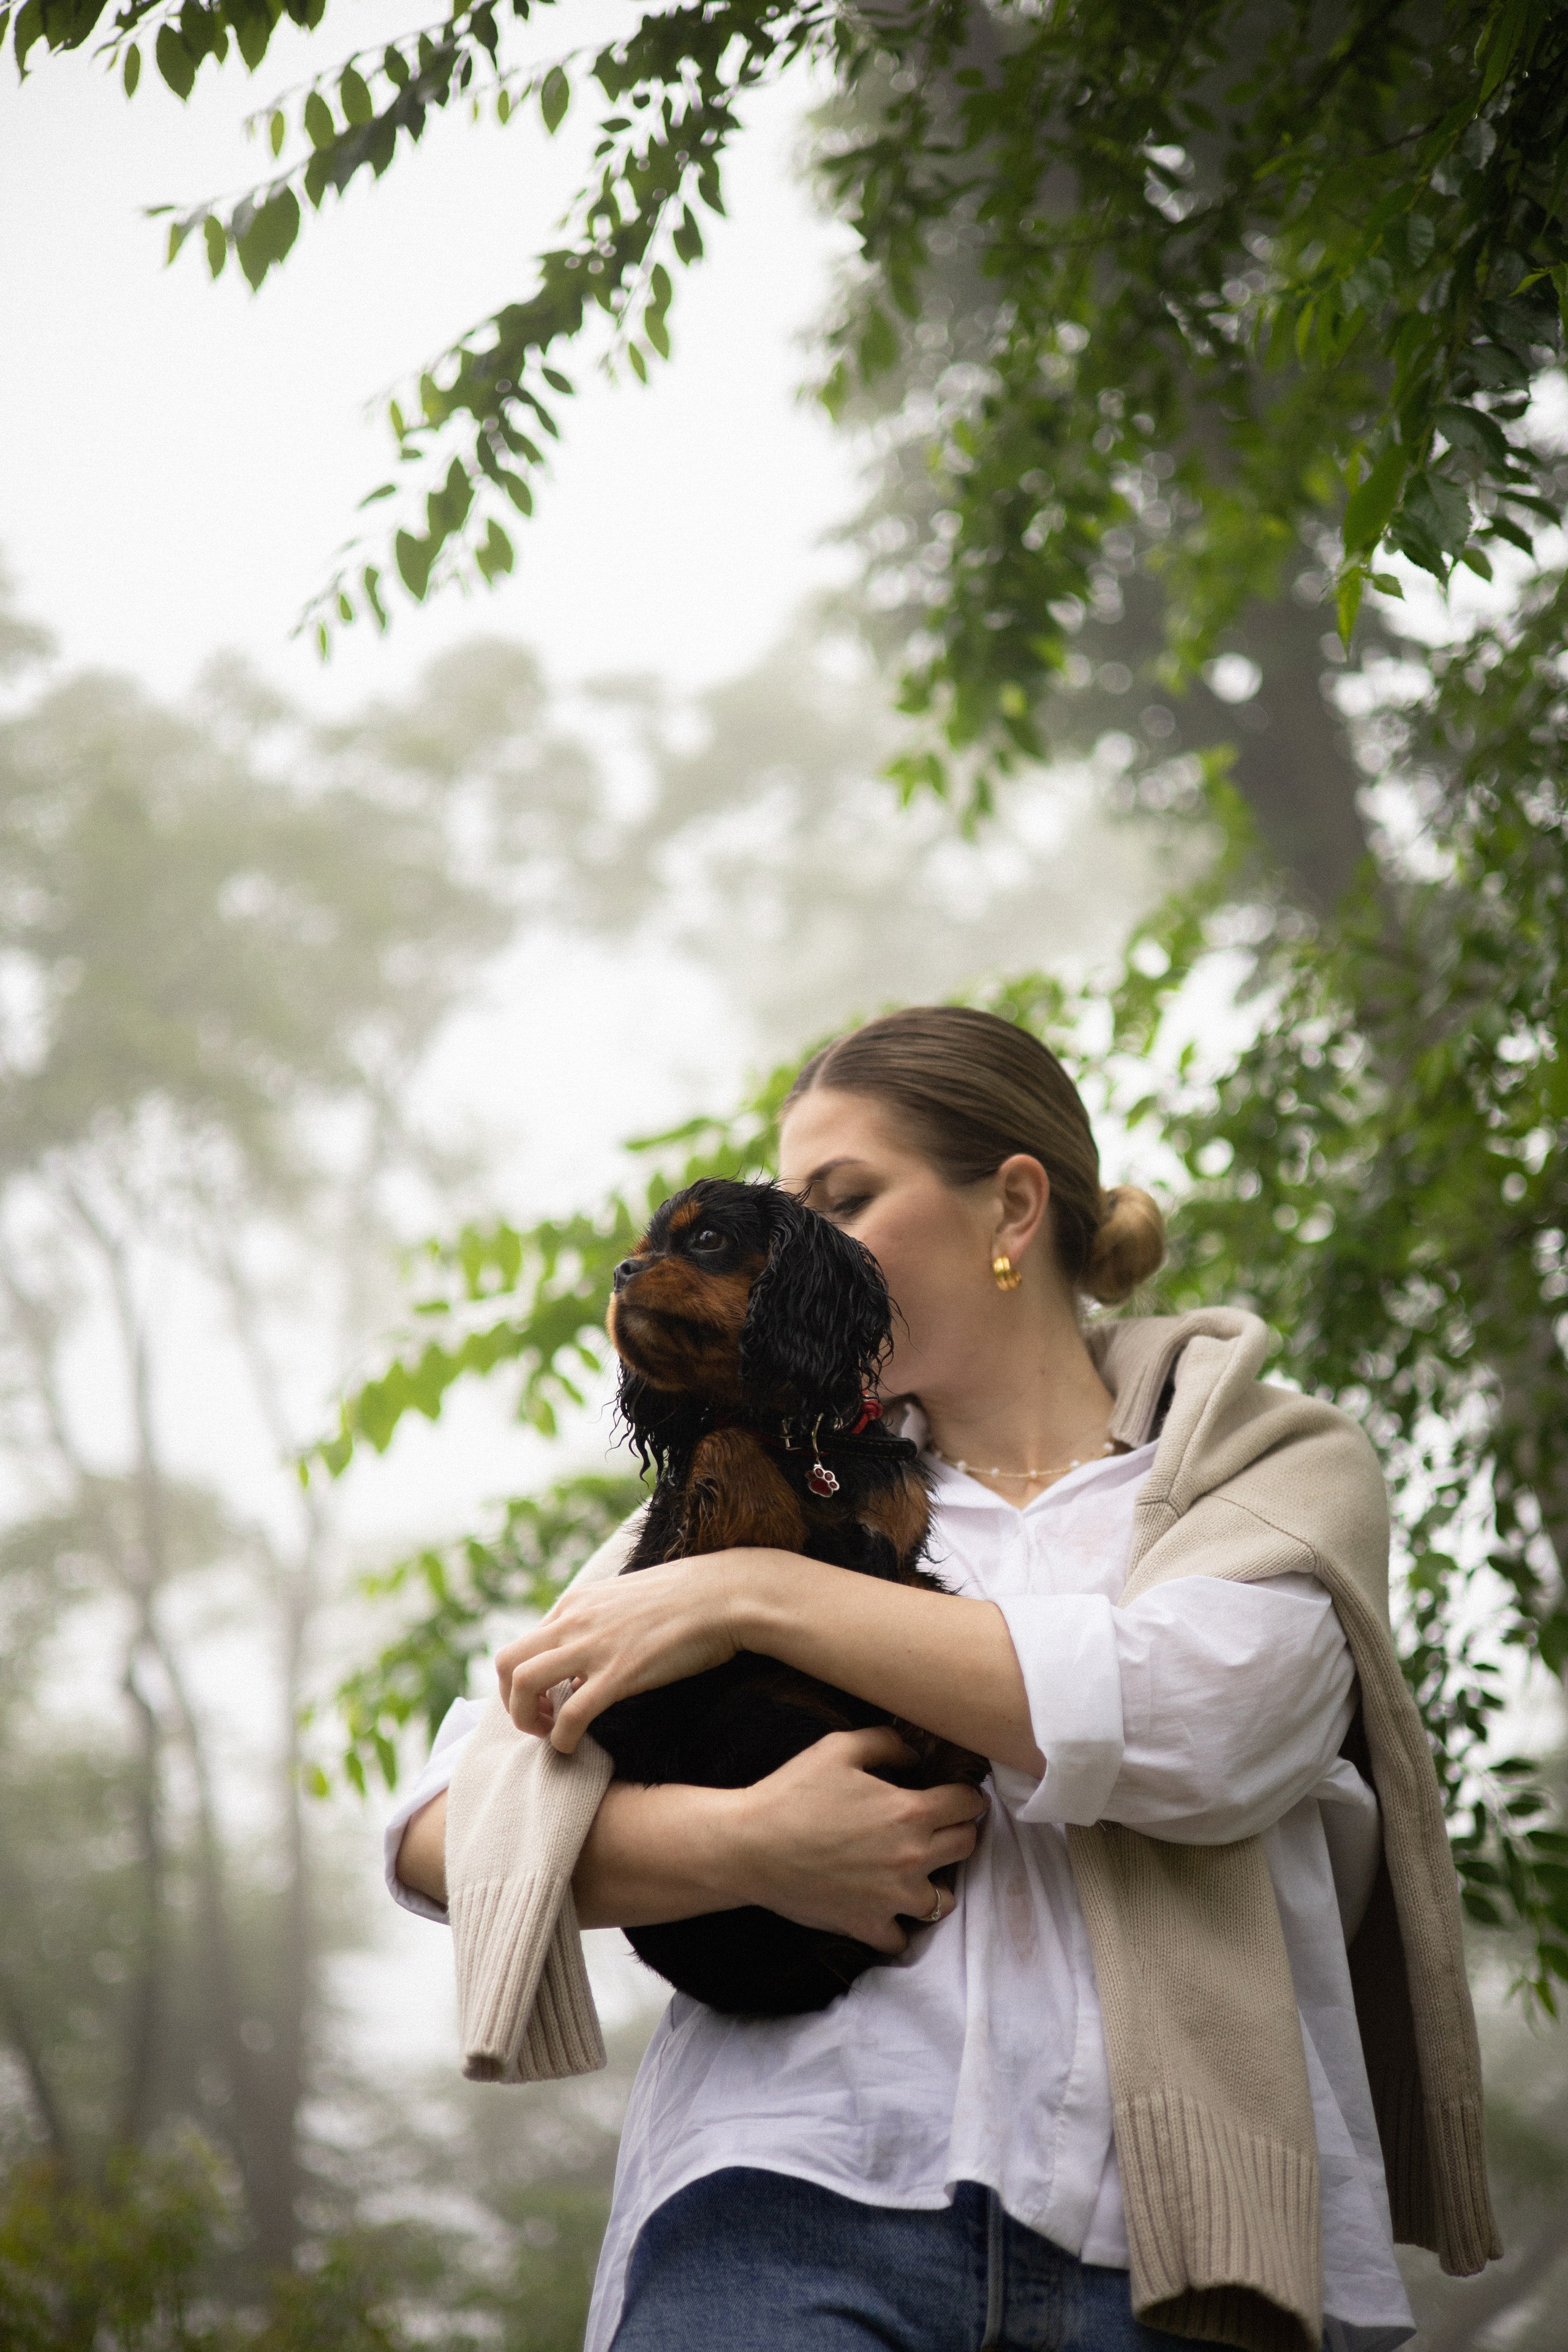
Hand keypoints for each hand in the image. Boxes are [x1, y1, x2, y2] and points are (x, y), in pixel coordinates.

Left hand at [495, 1553, 756, 1751]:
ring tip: (551, 1734)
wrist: (728, 1594)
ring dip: (526, 1719)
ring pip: (523, 1683)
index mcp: (576, 1602)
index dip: (525, 1681)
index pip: (524, 1643)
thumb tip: (592, 1658)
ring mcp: (594, 1646)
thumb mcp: (628, 1600)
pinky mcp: (620, 1673)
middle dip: (510, 1701)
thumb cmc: (690, 1600)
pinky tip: (573, 1747)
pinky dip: (561, 1738)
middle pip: (506, 1662)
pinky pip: (570, 1714)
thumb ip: (601, 1623)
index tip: (548, 1701)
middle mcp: (574, 1620)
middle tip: (540, 1721)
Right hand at [729, 1727, 988, 1954]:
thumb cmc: (793, 1792)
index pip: (967, 1804)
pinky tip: (888, 1909)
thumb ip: (886, 1743)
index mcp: (909, 1811)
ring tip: (917, 1871)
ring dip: (936, 1883)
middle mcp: (911, 1857)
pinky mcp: (867, 1925)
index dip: (966, 1795)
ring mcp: (892, 1898)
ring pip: (944, 1900)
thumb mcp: (839, 1748)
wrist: (750, 1846)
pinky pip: (901, 1939)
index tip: (960, 1796)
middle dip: (958, 1830)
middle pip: (965, 1846)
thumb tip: (915, 1755)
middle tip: (940, 1826)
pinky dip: (899, 1926)